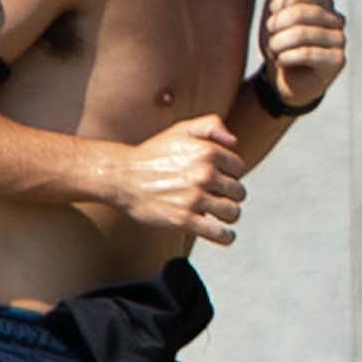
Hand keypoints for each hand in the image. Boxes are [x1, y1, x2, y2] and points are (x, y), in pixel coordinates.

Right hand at [113, 116, 246, 245]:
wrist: (122, 176)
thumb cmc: (152, 154)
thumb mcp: (181, 129)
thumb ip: (211, 125)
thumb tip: (234, 142)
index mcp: (207, 151)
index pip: (239, 168)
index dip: (230, 174)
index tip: (217, 178)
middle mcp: (204, 174)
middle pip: (239, 192)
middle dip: (229, 195)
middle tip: (215, 196)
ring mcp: (194, 198)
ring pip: (233, 213)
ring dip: (228, 215)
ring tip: (217, 214)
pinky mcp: (183, 220)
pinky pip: (219, 233)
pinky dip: (226, 236)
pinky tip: (224, 234)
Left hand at [258, 0, 347, 109]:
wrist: (284, 80)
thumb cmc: (280, 43)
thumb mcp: (273, 16)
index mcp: (324, 1)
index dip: (275, 7)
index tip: (268, 22)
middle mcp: (337, 17)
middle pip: (299, 13)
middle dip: (275, 27)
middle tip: (269, 40)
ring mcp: (341, 39)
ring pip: (301, 34)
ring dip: (278, 44)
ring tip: (274, 52)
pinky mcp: (338, 61)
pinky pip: (307, 53)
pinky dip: (286, 58)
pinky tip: (282, 62)